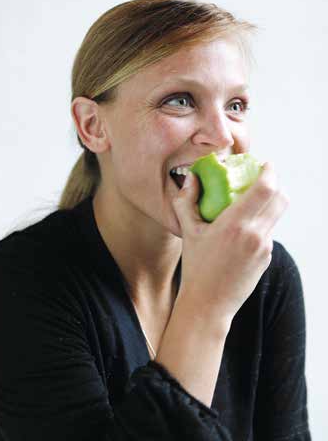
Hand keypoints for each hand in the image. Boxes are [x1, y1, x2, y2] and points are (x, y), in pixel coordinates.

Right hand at [172, 162, 288, 323]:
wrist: (208, 304)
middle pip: (280, 199)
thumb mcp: (188, 232)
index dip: (270, 172)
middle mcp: (256, 235)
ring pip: (275, 216)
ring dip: (268, 204)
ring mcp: (264, 248)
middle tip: (261, 179)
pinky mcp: (266, 258)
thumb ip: (187, 201)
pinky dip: (260, 224)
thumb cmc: (195, 267)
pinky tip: (241, 232)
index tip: (265, 164)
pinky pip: (268, 233)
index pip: (265, 189)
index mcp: (236, 225)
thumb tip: (192, 178)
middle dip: (275, 184)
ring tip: (249, 204)